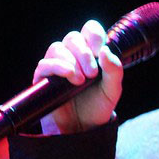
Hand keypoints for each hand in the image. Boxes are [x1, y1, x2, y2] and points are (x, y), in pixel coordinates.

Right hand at [33, 19, 123, 133]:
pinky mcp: (44, 79)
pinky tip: (70, 77)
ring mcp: (56, 66)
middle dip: (84, 52)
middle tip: (93, 73)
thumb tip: (105, 51)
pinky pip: (45, 64)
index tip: (100, 51)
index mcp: (90, 53)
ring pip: (57, 47)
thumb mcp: (113, 90)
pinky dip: (58, 67)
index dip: (94, 35)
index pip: (89, 30)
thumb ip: (114, 70)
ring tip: (81, 80)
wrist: (83, 129)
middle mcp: (72, 56)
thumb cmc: (98, 106)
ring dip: (71, 60)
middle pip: (72, 37)